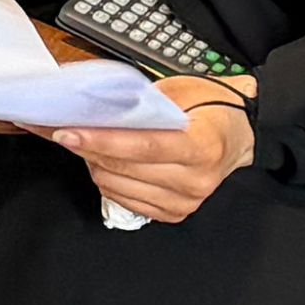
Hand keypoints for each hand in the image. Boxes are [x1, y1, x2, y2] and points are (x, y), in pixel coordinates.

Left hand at [56, 85, 258, 221]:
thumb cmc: (213, 107)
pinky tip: (104, 161)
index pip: (143, 147)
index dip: (102, 140)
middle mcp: (195, 180)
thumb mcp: (181, 91)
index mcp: (202, 146)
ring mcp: (185, 201)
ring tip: (85, 142)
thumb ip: (142, 101)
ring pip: (117, 187)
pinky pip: (124, 200)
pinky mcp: (174, 213)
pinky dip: (107, 180)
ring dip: (93, 164)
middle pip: (124, 169)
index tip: (69, 132)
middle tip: (63, 130)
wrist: (241, 133)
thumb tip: (96, 105)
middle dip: (87, 148)